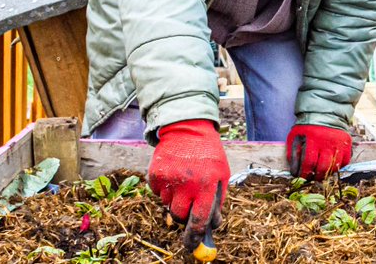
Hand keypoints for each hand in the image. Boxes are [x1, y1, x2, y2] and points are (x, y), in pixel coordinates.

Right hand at [147, 119, 229, 250]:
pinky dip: (165, 189)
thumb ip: (217, 200)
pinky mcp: (154, 174)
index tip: (191, 246)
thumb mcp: (221, 174)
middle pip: (179, 216)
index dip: (194, 236)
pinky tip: (174, 174)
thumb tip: (211, 226)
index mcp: (205, 184)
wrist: (187, 129)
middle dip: (183, 215)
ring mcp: (168, 179)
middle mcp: (185, 184)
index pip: (198, 219)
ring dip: (175, 199)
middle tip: (188, 204)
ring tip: (183, 180)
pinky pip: (158, 193)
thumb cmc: (208, 155)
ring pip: (167, 205)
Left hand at [287, 124, 352, 179]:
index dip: (304, 174)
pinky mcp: (347, 144)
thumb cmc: (307, 128)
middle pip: (323, 168)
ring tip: (321, 173)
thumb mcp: (295, 137)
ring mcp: (339, 143)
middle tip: (312, 178)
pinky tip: (330, 165)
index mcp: (312, 139)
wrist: (324, 113)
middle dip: (316, 177)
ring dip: (327, 174)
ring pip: (335, 167)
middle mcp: (327, 142)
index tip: (301, 177)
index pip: (309, 163)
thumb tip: (294, 173)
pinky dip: (338, 167)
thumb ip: (293, 154)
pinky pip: (345, 162)